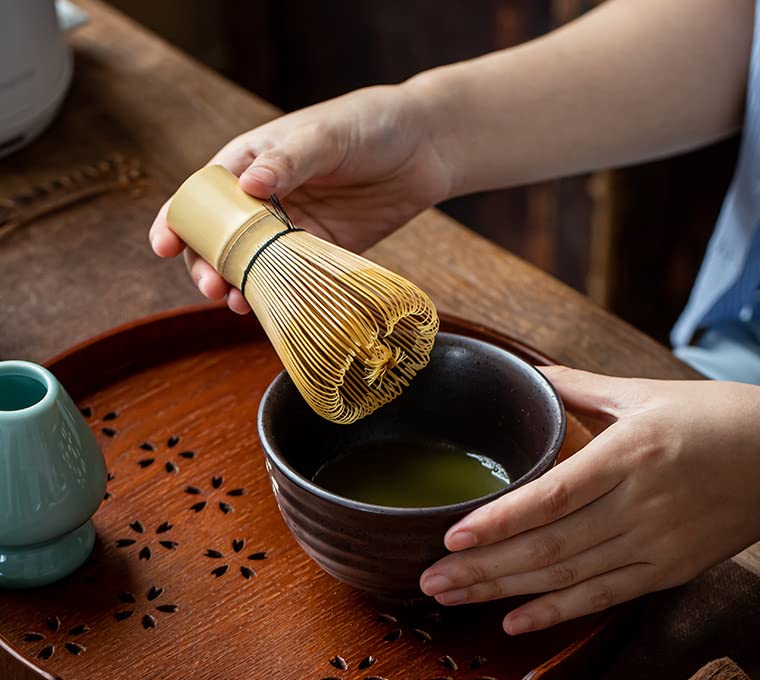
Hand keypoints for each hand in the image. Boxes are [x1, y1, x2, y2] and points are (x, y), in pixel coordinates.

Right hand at [149, 82, 452, 312]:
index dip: (180, 218)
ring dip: (238, 284)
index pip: (205, 193)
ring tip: (233, 303)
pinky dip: (277, 292)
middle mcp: (267, 198)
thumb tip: (248, 185)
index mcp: (254, 161)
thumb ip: (290, 160)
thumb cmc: (370, 125)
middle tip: (210, 286)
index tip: (165, 244)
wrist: (426, 148)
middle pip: (222, 237)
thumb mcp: (327, 135)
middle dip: (208, 263)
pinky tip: (267, 307)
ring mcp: (293, 227)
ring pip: (253, 263)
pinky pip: (292, 276)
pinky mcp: (322, 250)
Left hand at [420, 367, 759, 633]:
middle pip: (549, 546)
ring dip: (505, 592)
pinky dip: (557, 613)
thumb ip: (581, 387)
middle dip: (482, 568)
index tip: (451, 536)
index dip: (500, 520)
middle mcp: (641, 505)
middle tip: (428, 579)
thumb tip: (532, 373)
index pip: (552, 496)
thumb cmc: (719, 417)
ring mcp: (657, 544)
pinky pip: (605, 598)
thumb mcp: (647, 392)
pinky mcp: (671, 571)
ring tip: (451, 598)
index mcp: (632, 453)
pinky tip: (514, 622)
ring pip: (568, 577)